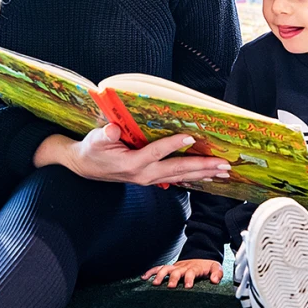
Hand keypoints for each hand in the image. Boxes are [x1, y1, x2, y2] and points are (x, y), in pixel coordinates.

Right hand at [36, 124, 232, 186]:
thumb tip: (112, 129)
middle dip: (202, 167)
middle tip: (223, 164)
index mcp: (131, 163)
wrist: (85, 167)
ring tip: (223, 171)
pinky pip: (176, 179)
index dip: (173, 144)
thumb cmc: (92, 149)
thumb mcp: (94, 139)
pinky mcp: (151, 179)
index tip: (191, 136)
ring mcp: (149, 179)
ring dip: (203, 174)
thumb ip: (104, 135)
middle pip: (177, 170)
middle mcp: (144, 175)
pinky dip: (193, 177)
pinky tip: (207, 176)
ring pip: (180, 177)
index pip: (156, 153)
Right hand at [142, 259, 224, 287]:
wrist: (200, 256)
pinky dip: (150, 272)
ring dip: (159, 275)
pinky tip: (143, 278)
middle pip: (176, 271)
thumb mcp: (216, 267)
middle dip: (173, 278)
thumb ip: (216, 274)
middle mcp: (183, 267)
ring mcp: (175, 267)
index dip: (189, 278)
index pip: (191, 272)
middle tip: (170, 286)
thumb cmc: (207, 266)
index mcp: (194, 268)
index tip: (187, 286)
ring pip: (165, 269)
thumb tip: (214, 281)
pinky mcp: (169, 268)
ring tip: (154, 284)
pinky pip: (158, 268)